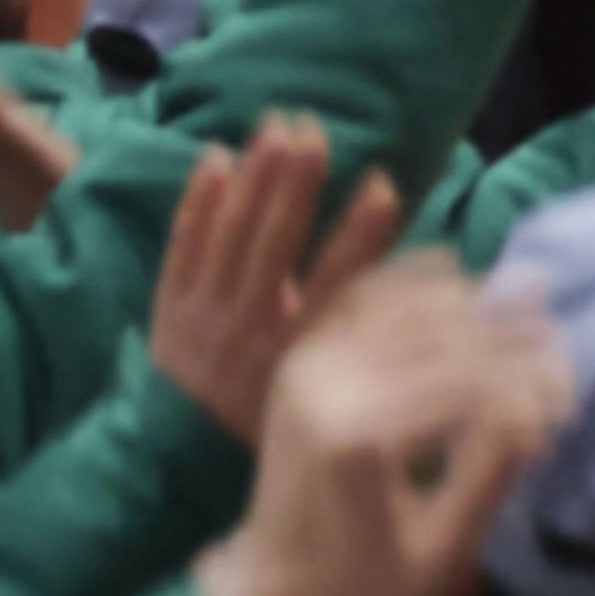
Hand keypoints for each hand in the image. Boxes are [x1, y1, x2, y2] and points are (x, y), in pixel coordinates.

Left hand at [148, 122, 401, 448]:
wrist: (180, 469)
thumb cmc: (273, 432)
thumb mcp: (328, 405)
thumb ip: (364, 350)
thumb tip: (426, 294)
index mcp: (298, 357)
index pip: (337, 284)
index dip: (363, 233)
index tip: (384, 183)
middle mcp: (249, 332)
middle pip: (276, 244)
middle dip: (296, 182)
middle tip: (313, 130)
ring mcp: (203, 318)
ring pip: (230, 235)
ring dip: (254, 176)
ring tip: (274, 126)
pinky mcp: (169, 309)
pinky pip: (181, 247)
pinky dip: (199, 202)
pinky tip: (215, 159)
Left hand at [185, 254, 573, 595]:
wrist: (267, 582)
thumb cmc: (361, 580)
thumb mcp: (439, 549)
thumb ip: (489, 477)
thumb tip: (537, 411)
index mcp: (359, 435)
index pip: (464, 382)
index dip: (525, 381)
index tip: (566, 395)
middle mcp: (329, 383)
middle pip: (438, 333)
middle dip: (507, 333)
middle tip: (557, 341)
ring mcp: (309, 364)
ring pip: (404, 304)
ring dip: (469, 300)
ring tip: (524, 301)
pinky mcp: (301, 358)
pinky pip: (362, 298)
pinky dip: (411, 280)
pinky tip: (453, 272)